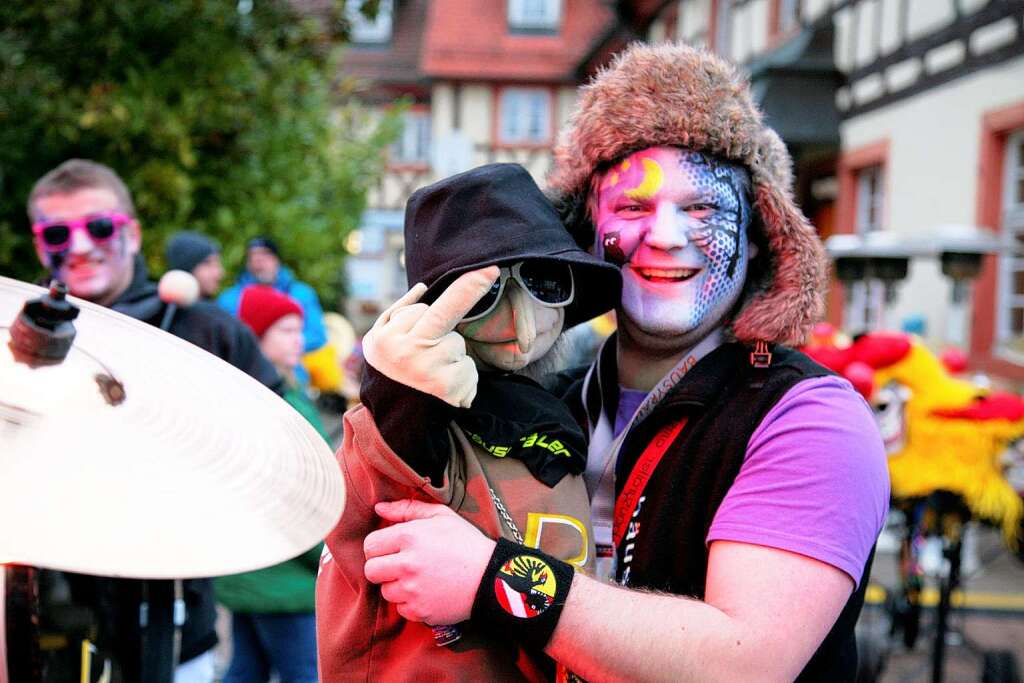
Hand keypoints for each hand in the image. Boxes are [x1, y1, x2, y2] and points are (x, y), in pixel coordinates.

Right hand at [362, 267, 499, 407]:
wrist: (394, 417)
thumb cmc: (390, 370)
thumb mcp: (380, 340)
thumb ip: (399, 311)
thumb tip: (423, 287)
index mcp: (390, 337)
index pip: (425, 309)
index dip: (455, 293)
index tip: (488, 269)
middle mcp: (408, 351)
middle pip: (445, 317)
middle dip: (470, 288)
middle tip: (492, 270)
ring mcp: (430, 370)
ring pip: (457, 345)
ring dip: (450, 355)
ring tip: (431, 372)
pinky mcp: (449, 388)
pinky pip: (468, 369)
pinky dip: (461, 377)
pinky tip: (443, 388)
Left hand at [364, 499, 495, 623]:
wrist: (491, 577)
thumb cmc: (466, 543)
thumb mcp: (441, 516)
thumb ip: (407, 509)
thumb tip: (379, 508)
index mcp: (409, 536)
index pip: (370, 545)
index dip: (380, 546)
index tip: (392, 549)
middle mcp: (406, 564)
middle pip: (371, 570)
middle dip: (382, 567)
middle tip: (401, 565)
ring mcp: (412, 590)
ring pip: (385, 590)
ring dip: (397, 585)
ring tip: (418, 578)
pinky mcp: (419, 611)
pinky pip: (400, 608)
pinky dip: (410, 602)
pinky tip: (426, 592)